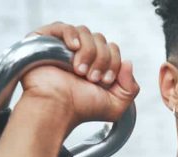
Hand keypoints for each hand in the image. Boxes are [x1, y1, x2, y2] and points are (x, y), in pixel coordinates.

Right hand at [22, 22, 139, 129]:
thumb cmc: (80, 109)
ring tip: (79, 71)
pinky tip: (73, 48)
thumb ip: (131, 88)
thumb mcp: (116, 106)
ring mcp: (62, 47)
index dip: (113, 63)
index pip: (112, 49)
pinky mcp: (46, 42)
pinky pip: (63, 26)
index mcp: (95, 65)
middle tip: (91, 78)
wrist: (57, 109)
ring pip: (85, 32)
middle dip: (102, 59)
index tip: (104, 81)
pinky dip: (72, 35)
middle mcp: (79, 54)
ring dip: (88, 52)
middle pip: (101, 39)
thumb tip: (128, 62)